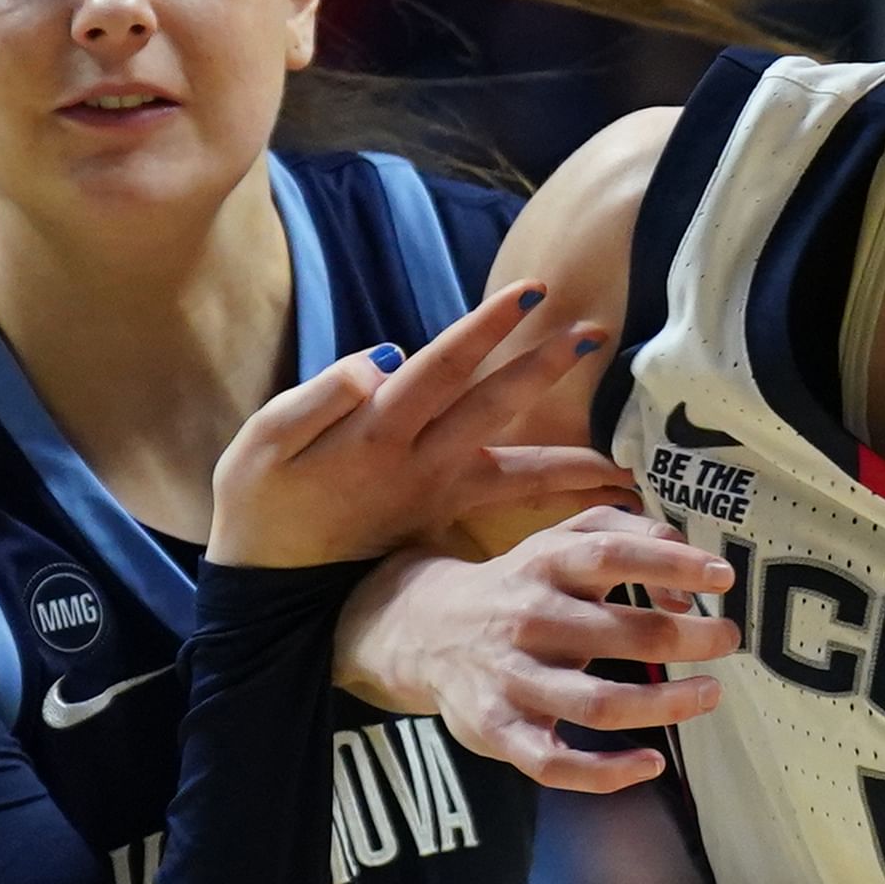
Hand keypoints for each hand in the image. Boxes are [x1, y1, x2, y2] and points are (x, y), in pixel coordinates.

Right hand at [210, 286, 634, 570]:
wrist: (267, 592)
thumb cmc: (259, 507)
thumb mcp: (263, 446)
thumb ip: (320, 398)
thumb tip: (381, 358)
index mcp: (376, 433)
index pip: (442, 366)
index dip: (484, 328)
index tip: (529, 291)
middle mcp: (418, 463)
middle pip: (492, 408)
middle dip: (543, 368)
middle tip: (597, 333)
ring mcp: (434, 495)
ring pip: (516, 469)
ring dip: (572, 455)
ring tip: (625, 450)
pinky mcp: (439, 519)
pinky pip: (507, 503)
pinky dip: (553, 495)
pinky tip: (596, 491)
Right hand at [337, 509, 743, 791]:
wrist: (425, 630)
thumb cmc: (523, 584)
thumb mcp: (562, 540)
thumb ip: (629, 535)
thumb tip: (686, 580)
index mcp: (545, 565)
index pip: (611, 555)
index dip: (671, 563)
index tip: (723, 577)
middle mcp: (528, 620)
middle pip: (622, 633)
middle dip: (688, 639)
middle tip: (726, 640)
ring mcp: (512, 680)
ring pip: (598, 704)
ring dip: (664, 704)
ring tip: (708, 694)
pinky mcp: (500, 731)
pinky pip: (556, 764)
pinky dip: (607, 772)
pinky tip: (651, 762)